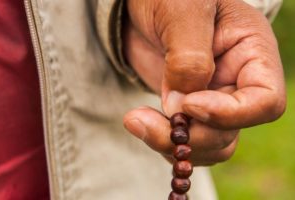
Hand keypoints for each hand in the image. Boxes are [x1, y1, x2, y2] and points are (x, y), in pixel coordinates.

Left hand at [123, 0, 285, 165]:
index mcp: (251, 53)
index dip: (229, 114)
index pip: (265, 102)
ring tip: (135, 122)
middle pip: (228, 131)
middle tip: (139, 122)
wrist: (144, 2)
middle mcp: (235, 81)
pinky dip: (164, 143)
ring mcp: (210, 98)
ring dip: (172, 144)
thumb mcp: (183, 12)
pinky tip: (141, 124)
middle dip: (189, 136)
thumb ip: (188, 59)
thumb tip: (182, 108)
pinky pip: (186, 140)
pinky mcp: (186, 107)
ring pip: (208, 144)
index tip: (188, 104)